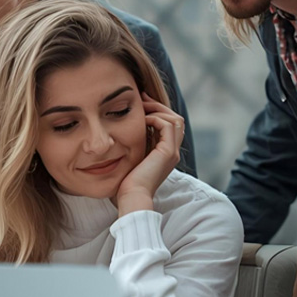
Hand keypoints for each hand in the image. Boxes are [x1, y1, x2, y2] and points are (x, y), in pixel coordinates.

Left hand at [115, 94, 184, 216]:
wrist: (131, 198)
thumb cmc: (126, 184)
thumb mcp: (130, 160)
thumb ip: (133, 147)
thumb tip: (121, 133)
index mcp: (165, 154)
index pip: (169, 126)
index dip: (157, 112)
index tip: (141, 104)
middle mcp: (172, 152)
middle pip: (175, 119)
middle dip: (159, 106)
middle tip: (142, 98)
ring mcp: (172, 152)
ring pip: (175, 119)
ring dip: (157, 109)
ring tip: (141, 107)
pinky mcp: (167, 152)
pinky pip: (167, 125)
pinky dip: (155, 118)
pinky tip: (141, 120)